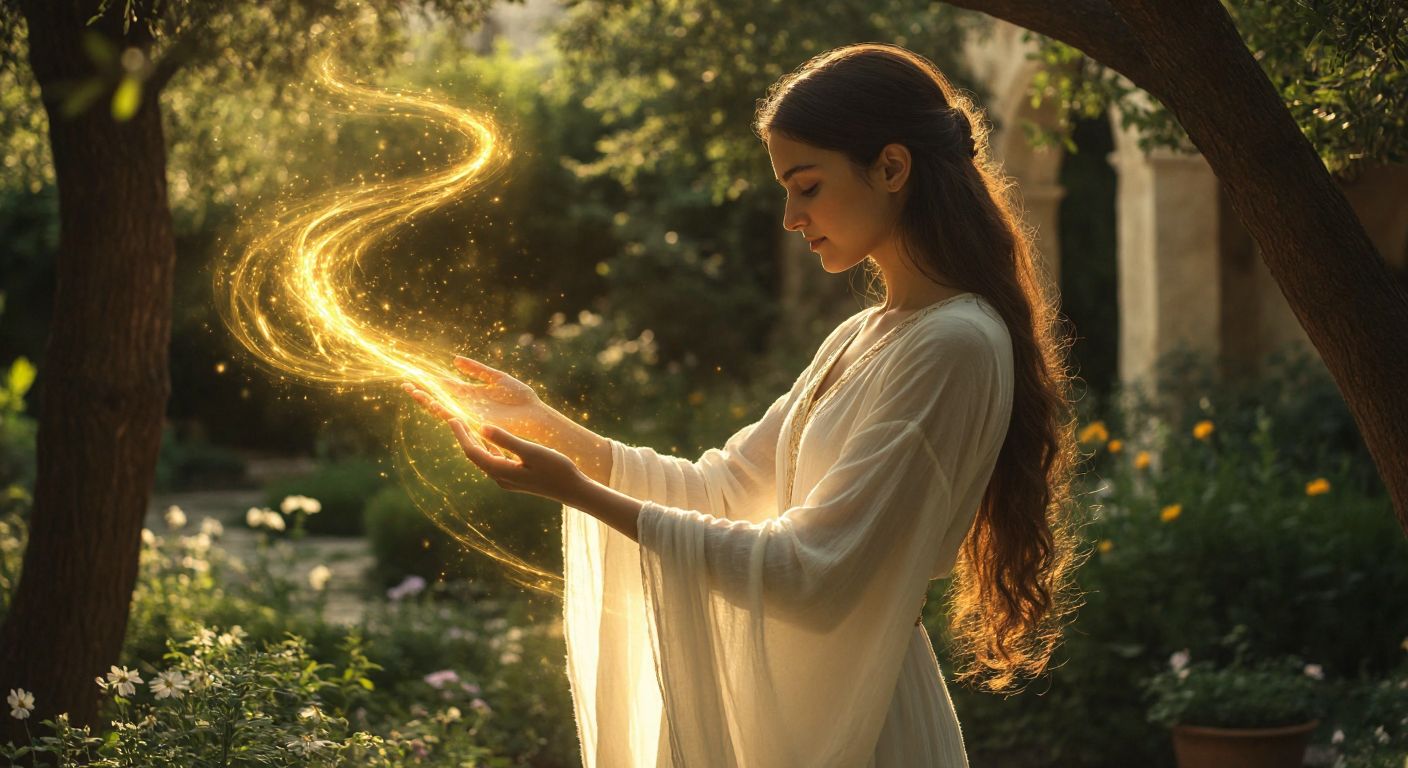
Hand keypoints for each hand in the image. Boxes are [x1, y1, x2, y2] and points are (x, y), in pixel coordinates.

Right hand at [402, 355, 552, 440]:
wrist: (535, 415)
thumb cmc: (520, 398)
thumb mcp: (496, 377)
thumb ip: (476, 369)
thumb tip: (454, 360)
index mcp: (471, 393)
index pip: (445, 385)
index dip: (429, 380)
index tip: (413, 373)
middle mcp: (467, 405)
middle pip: (439, 397)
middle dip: (422, 391)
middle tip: (404, 383)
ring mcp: (470, 414)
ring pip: (442, 407)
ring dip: (426, 400)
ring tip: (411, 391)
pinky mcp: (476, 422)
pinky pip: (456, 416)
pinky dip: (442, 410)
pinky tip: (430, 402)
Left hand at [448, 420, 590, 507]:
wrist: (573, 489)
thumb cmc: (555, 469)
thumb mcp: (531, 451)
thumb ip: (506, 440)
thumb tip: (481, 427)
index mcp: (501, 471)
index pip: (473, 451)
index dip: (461, 434)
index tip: (452, 418)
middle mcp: (500, 478)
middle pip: (475, 456)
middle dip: (464, 438)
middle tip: (454, 420)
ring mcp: (507, 480)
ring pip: (484, 459)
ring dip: (476, 443)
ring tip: (468, 428)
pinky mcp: (516, 479)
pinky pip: (495, 462)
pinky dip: (489, 449)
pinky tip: (491, 442)